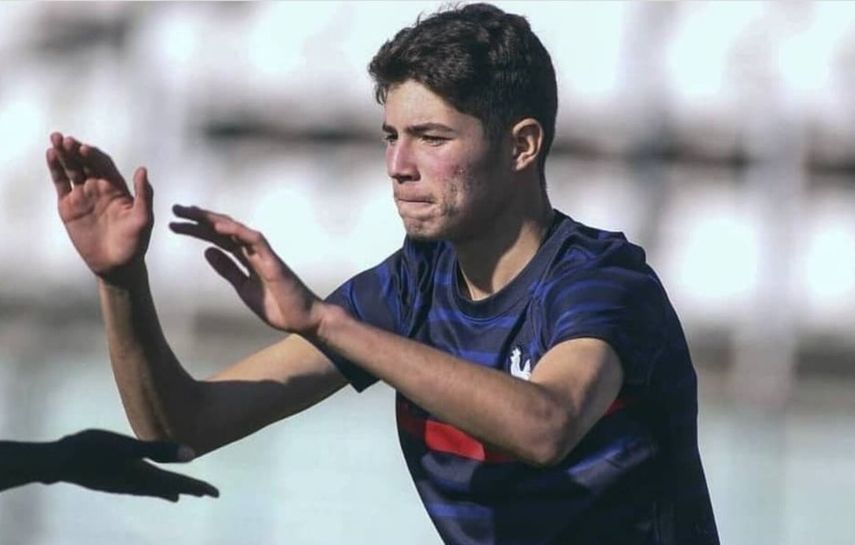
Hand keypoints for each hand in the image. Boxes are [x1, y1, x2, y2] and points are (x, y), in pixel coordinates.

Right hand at [46, 132, 152, 281]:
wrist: (117, 265)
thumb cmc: (135, 242)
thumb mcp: (143, 218)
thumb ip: (144, 194)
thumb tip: (142, 169)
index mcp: (117, 187)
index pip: (104, 164)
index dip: (94, 155)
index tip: (85, 148)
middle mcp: (99, 187)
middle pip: (86, 163)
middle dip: (76, 150)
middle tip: (66, 139)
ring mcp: (83, 195)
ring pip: (72, 169)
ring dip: (64, 154)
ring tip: (55, 140)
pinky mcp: (69, 206)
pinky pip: (61, 184)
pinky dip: (56, 170)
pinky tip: (51, 155)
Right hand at [47, 429, 218, 501]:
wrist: (58, 461)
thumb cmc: (93, 448)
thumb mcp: (128, 446)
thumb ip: (160, 450)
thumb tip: (192, 455)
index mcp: (144, 475)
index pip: (178, 483)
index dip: (198, 487)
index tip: (215, 494)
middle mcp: (135, 483)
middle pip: (169, 487)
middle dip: (189, 489)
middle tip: (207, 493)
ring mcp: (122, 483)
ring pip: (153, 489)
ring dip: (170, 489)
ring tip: (182, 493)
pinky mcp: (111, 480)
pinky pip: (140, 487)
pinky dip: (152, 487)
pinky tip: (146, 485)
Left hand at [169, 205, 323, 334]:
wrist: (303, 318)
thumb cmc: (279, 305)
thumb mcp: (244, 288)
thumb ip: (228, 269)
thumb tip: (208, 251)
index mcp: (245, 258)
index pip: (217, 239)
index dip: (197, 230)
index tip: (176, 225)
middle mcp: (253, 251)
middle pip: (223, 229)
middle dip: (199, 219)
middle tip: (176, 209)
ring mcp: (263, 254)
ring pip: (236, 230)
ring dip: (213, 220)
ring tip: (192, 212)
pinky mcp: (273, 260)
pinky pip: (254, 240)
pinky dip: (237, 231)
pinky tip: (218, 226)